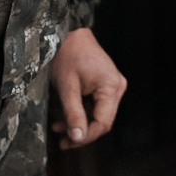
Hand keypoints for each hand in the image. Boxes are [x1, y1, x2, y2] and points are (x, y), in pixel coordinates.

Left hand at [50, 27, 126, 147]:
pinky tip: (64, 119)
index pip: (103, 122)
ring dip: (79, 124)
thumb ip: (73, 113)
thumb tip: (77, 138)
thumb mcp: (66, 86)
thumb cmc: (66, 54)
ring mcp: (113, 87)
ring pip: (98, 115)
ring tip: (58, 130)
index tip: (68, 142)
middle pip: (102, 121)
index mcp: (111, 86)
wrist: (68, 33)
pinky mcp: (106, 86)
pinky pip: (96, 106)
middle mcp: (117, 87)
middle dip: (81, 133)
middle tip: (62, 142)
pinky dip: (81, 114)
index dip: (86, 136)